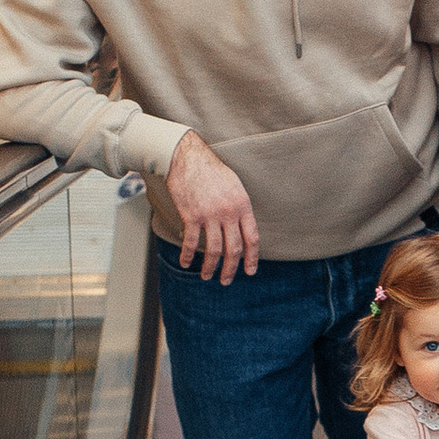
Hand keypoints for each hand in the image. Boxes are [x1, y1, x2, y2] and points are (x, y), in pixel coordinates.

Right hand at [166, 128, 258, 280]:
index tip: (250, 271)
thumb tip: (243, 226)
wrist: (187, 158)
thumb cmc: (210, 170)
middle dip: (231, 269)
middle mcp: (228, 212)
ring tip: (207, 276)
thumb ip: (239, 207)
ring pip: (213, 250)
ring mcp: (210, 215)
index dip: (252, 257)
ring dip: (210, 267)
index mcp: (242, 205)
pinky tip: (185, 263)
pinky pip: (191, 242)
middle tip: (226, 280)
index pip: (252, 237)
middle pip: (234, 248)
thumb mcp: (234, 185)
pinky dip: (188, 255)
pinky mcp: (191, 215)